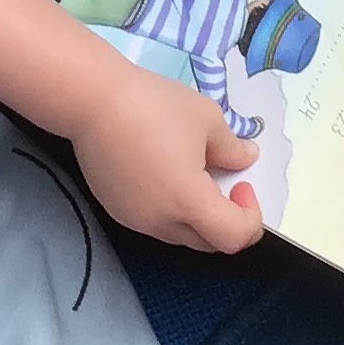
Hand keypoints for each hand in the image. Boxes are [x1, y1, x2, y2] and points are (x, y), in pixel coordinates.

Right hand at [77, 68, 265, 252]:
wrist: (92, 100)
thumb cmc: (153, 105)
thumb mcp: (206, 118)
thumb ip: (232, 148)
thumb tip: (246, 159)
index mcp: (188, 202)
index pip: (234, 238)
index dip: (250, 218)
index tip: (243, 185)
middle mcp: (161, 222)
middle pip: (209, 244)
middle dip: (227, 220)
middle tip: (227, 182)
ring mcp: (135, 220)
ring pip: (180, 234)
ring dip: (198, 216)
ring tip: (192, 174)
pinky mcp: (115, 210)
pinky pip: (155, 222)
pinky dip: (171, 210)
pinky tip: (163, 174)